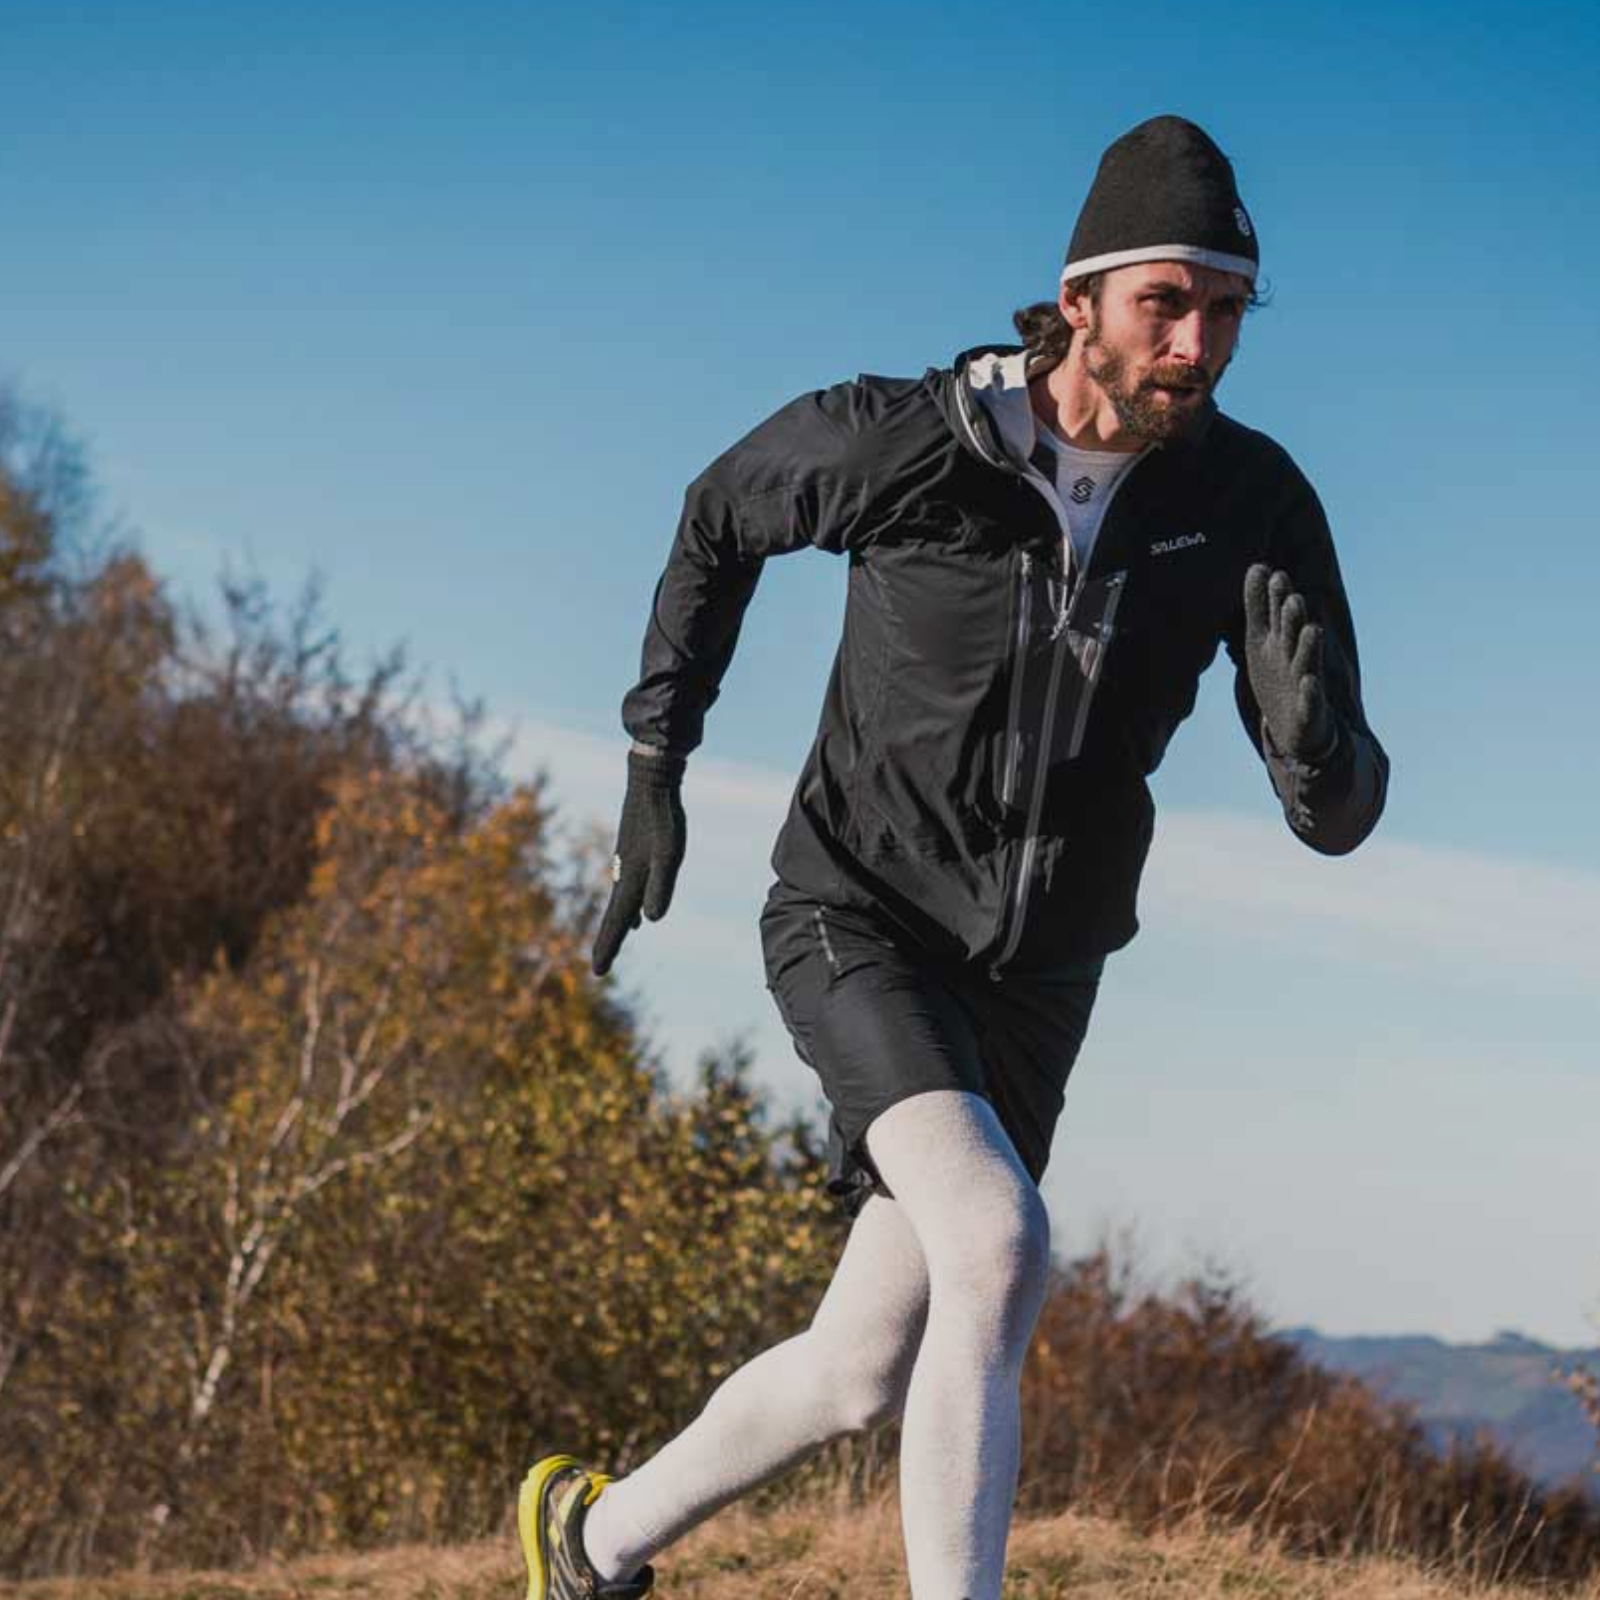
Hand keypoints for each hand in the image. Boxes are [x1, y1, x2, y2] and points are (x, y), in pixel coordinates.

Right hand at [591, 749, 687, 975]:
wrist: (653, 779)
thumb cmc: (663, 817)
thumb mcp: (669, 853)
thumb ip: (661, 885)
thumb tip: (651, 918)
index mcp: (631, 878)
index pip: (617, 921)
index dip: (608, 947)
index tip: (597, 973)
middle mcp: (623, 873)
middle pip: (615, 915)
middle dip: (610, 941)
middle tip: (600, 967)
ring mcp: (626, 862)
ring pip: (621, 900)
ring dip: (619, 923)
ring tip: (621, 939)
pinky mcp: (633, 850)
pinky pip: (628, 886)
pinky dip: (630, 903)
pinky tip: (640, 907)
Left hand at [1243, 564, 1335, 761]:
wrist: (1293, 728)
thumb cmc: (1276, 675)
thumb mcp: (1261, 639)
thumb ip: (1259, 605)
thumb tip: (1257, 565)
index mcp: (1279, 641)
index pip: (1279, 615)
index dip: (1277, 597)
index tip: (1275, 574)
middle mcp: (1294, 658)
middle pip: (1293, 635)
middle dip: (1293, 618)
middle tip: (1292, 597)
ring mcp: (1303, 684)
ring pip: (1306, 663)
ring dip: (1308, 647)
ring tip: (1311, 629)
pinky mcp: (1309, 711)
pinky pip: (1310, 701)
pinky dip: (1310, 693)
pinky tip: (1309, 682)